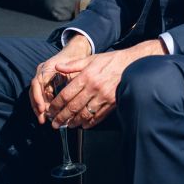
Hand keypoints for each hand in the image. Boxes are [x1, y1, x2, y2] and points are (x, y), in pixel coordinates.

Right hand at [29, 34, 91, 123]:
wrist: (76, 49)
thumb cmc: (77, 58)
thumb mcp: (76, 69)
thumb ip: (72, 81)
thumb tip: (69, 100)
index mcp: (48, 67)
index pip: (38, 83)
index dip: (38, 97)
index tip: (43, 109)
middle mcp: (42, 70)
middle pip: (34, 90)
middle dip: (37, 105)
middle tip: (43, 119)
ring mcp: (41, 74)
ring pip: (35, 93)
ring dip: (38, 106)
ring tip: (43, 119)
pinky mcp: (44, 80)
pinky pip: (39, 93)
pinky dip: (42, 103)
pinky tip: (46, 113)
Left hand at [48, 39, 165, 129]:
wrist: (132, 63)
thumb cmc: (111, 60)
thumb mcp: (91, 58)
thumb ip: (73, 64)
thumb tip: (57, 67)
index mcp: (86, 76)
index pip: (66, 94)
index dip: (56, 105)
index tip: (51, 110)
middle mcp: (94, 87)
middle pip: (73, 107)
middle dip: (61, 117)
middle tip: (55, 124)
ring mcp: (103, 96)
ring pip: (84, 114)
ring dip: (74, 122)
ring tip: (67, 125)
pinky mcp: (112, 103)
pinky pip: (98, 116)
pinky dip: (89, 123)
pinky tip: (83, 125)